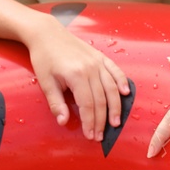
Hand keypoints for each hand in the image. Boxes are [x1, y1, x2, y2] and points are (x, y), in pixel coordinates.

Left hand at [24, 22, 129, 141]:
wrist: (47, 33)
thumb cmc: (44, 57)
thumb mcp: (45, 81)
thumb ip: (56, 103)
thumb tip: (63, 121)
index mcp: (76, 74)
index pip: (87, 105)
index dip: (90, 122)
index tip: (90, 136)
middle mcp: (90, 68)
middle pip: (101, 100)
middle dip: (101, 120)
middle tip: (100, 136)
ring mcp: (97, 61)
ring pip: (111, 88)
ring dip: (115, 107)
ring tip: (115, 122)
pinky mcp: (100, 57)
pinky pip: (115, 71)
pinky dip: (122, 82)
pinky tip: (126, 94)